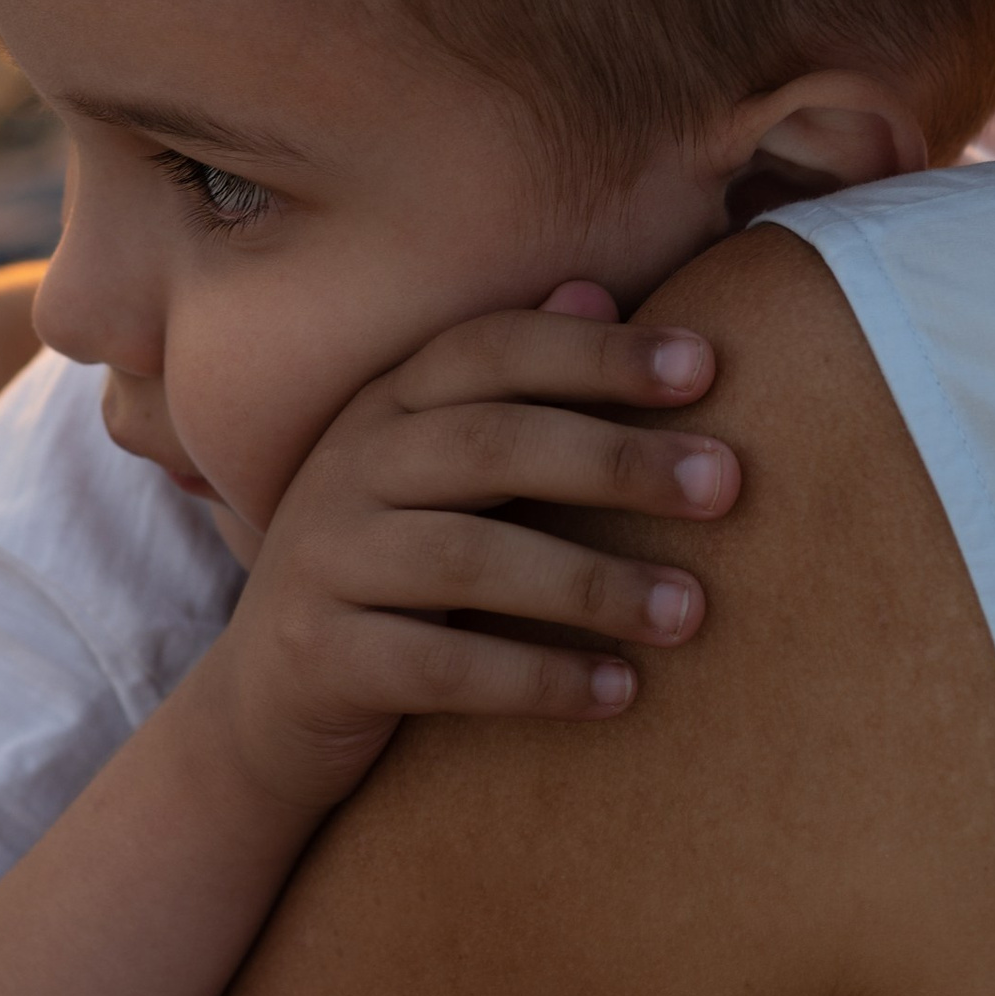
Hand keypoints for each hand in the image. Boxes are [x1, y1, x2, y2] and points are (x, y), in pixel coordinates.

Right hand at [190, 293, 740, 818]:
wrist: (268, 705)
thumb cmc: (392, 572)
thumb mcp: (437, 473)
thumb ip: (512, 390)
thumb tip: (597, 290)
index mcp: (387, 406)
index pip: (492, 350)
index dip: (595, 352)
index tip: (705, 366)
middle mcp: (347, 467)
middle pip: (488, 444)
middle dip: (614, 458)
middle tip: (726, 485)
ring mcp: (324, 562)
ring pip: (466, 558)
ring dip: (590, 583)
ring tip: (690, 610)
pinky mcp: (321, 657)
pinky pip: (440, 666)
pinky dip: (536, 678)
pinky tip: (621, 692)